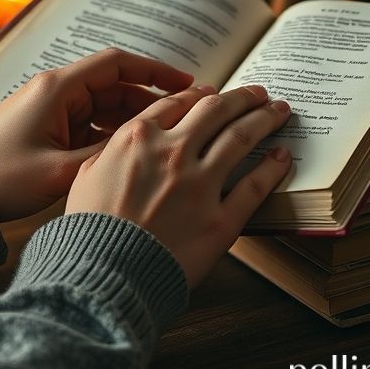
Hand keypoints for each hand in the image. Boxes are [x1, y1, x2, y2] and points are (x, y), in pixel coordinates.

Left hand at [0, 48, 193, 222]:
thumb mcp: (59, 171)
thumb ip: (107, 155)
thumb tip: (147, 145)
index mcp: (59, 89)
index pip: (117, 64)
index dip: (155, 69)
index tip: (186, 81)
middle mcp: (58, 92)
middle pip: (115, 85)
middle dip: (150, 98)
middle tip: (186, 114)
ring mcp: (53, 110)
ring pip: (105, 106)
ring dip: (133, 118)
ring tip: (167, 135)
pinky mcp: (49, 128)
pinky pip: (90, 123)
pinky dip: (112, 133)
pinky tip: (133, 150)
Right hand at [65, 85, 291, 287]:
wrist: (102, 276)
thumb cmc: (88, 230)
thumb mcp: (86, 175)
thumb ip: (111, 151)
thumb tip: (128, 143)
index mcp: (139, 137)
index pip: (179, 103)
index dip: (201, 94)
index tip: (214, 92)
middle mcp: (172, 152)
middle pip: (216, 111)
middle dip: (241, 97)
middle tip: (257, 92)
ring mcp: (199, 184)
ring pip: (241, 138)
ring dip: (265, 119)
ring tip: (280, 110)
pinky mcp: (220, 220)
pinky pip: (254, 187)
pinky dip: (272, 168)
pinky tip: (283, 156)